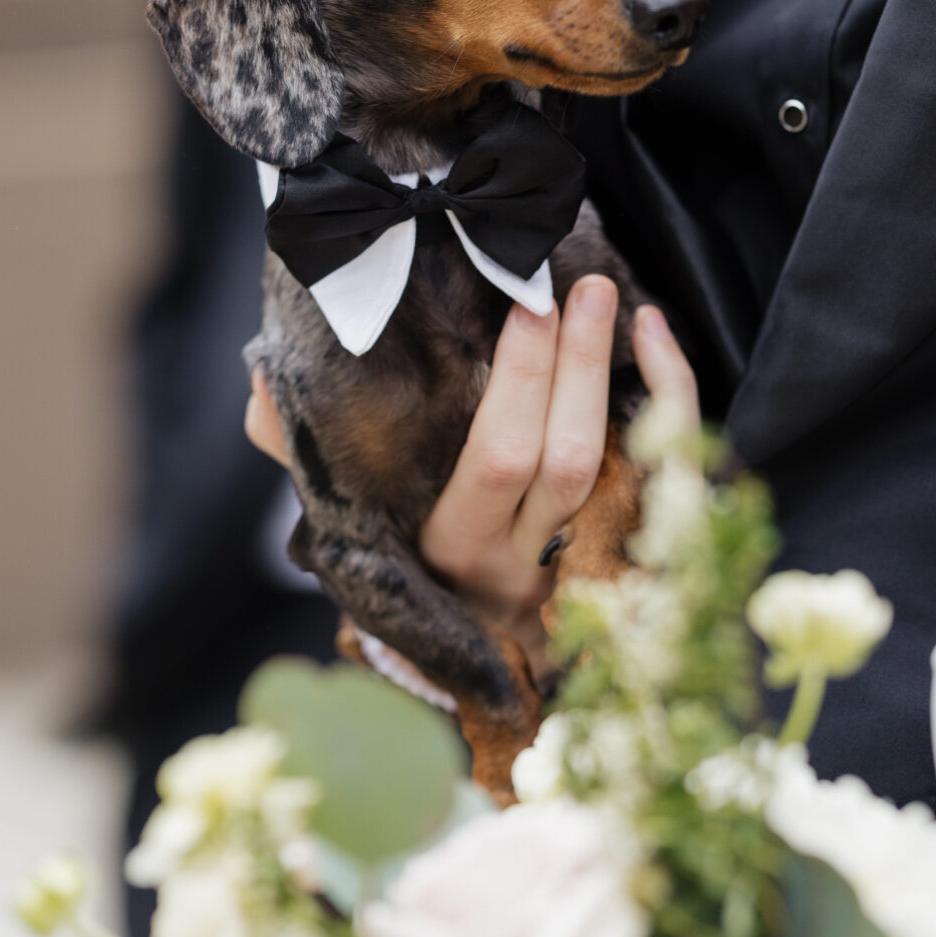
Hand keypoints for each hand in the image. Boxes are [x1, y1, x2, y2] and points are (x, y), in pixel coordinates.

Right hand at [242, 293, 700, 677]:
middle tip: (574, 285)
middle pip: (560, 459)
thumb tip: (265, 394)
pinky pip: (669, 479)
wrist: (479, 651)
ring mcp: (573, 559)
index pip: (497, 461)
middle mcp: (516, 556)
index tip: (527, 303)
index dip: (523, 382)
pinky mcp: (622, 550)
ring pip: (610, 467)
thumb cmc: (397, 551)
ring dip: (612, 376)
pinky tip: (657, 337)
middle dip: (572, 364)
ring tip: (606, 295)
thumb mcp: (344, 511)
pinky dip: (670, 402)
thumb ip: (300, 450)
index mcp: (444, 543)